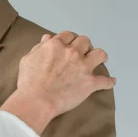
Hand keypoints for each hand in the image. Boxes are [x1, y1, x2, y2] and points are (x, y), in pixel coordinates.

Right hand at [0, 31, 115, 133]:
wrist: (37, 100)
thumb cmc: (29, 82)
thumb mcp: (27, 59)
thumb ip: (39, 47)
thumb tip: (46, 39)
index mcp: (55, 46)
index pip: (67, 35)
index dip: (68, 38)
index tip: (69, 43)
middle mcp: (71, 53)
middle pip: (85, 41)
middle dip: (83, 45)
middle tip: (81, 52)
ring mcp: (83, 67)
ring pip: (100, 54)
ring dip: (99, 57)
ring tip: (97, 60)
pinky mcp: (90, 83)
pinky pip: (106, 81)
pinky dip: (109, 82)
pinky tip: (110, 81)